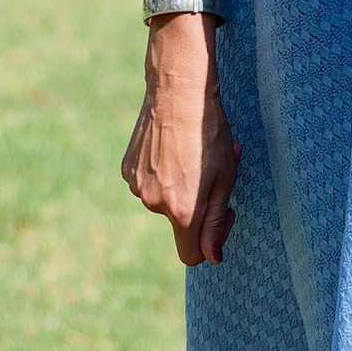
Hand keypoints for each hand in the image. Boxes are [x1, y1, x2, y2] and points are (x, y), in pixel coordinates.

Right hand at [121, 15, 238, 264]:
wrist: (177, 91)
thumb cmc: (210, 132)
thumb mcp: (225, 178)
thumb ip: (216, 223)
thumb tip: (212, 259)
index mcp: (183, 211)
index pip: (192, 255)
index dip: (210, 241)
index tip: (222, 213)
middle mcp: (155, 205)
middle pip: (179, 222)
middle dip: (197, 203)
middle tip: (214, 169)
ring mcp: (137, 187)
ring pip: (163, 201)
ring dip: (180, 185)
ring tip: (193, 152)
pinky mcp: (126, 170)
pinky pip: (148, 183)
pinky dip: (161, 172)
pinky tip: (172, 146)